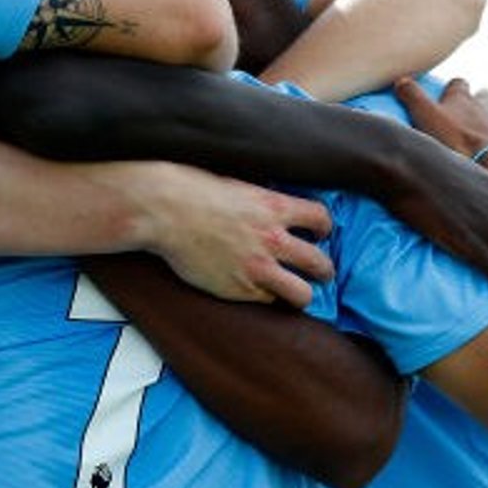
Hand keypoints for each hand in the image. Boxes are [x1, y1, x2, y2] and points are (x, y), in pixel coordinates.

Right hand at [132, 161, 335, 308]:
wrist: (162, 209)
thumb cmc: (193, 190)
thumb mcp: (240, 185)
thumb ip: (264, 200)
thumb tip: (276, 206)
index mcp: (275, 207)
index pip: (321, 219)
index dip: (324, 228)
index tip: (319, 233)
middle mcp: (273, 239)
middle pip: (321, 263)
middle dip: (324, 270)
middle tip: (319, 271)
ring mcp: (257, 268)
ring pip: (302, 294)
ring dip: (302, 293)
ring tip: (296, 291)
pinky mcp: (238, 289)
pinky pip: (267, 302)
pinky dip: (265, 298)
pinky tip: (258, 290)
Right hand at [395, 77, 487, 203]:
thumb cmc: (457, 140)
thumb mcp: (425, 116)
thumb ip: (412, 96)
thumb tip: (401, 80)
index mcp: (463, 98)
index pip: (458, 85)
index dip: (452, 90)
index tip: (446, 95)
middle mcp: (486, 108)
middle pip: (484, 97)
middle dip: (478, 102)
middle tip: (467, 115)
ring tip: (484, 136)